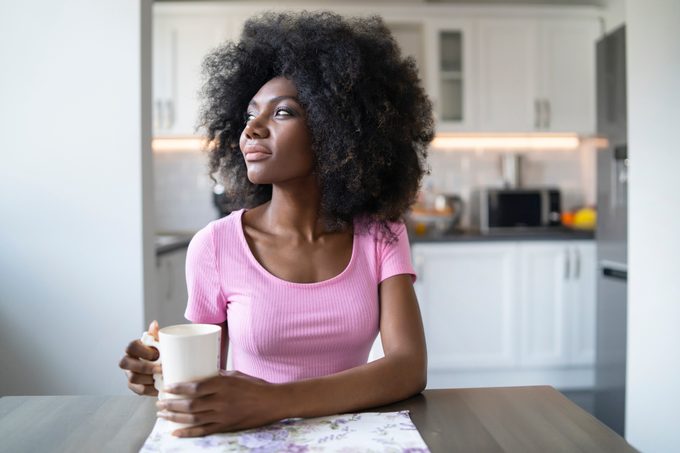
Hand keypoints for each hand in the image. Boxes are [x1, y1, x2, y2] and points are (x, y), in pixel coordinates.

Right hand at [119, 320, 161, 395]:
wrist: (163, 366)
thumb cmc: (160, 352)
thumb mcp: (160, 344)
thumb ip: (156, 335)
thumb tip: (154, 324)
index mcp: (133, 349)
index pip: (130, 347)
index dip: (142, 351)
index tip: (156, 354)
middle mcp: (127, 361)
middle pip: (124, 363)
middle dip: (143, 367)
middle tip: (160, 369)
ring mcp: (129, 374)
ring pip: (132, 378)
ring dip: (148, 378)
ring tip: (162, 377)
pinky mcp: (134, 387)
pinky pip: (139, 390)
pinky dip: (151, 389)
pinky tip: (160, 386)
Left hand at [156, 370, 281, 436]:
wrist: (273, 402)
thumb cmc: (255, 385)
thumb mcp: (236, 375)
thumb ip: (218, 377)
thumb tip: (201, 375)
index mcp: (223, 385)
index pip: (195, 387)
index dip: (178, 389)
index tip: (166, 388)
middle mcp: (221, 401)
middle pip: (190, 405)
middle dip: (171, 405)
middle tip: (159, 404)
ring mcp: (223, 416)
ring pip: (193, 419)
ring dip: (174, 418)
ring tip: (162, 416)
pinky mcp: (226, 426)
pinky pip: (203, 431)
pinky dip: (187, 432)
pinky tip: (175, 432)